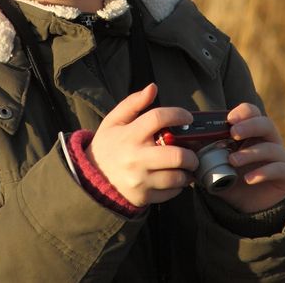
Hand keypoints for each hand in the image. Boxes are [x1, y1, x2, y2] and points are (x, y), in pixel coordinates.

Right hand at [87, 83, 199, 206]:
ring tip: (186, 167)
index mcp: (130, 135)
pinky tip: (174, 179)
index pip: (159, 118)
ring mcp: (140, 179)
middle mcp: (136, 158)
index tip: (188, 117)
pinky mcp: (143, 197)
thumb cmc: (107, 146)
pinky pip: (171, 192)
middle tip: (192, 152)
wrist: (91, 178)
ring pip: (177, 177)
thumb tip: (153, 88)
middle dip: (191, 154)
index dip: (178, 115)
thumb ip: (133, 103)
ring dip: (187, 172)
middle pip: (176, 155)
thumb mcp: (113, 121)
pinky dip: (178, 186)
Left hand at [215, 103, 284, 213]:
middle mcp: (269, 141)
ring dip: (251, 153)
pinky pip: (281, 169)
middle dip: (250, 126)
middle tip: (233, 133)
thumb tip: (186, 145)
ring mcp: (280, 158)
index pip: (253, 113)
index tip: (229, 119)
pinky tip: (248, 179)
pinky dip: (263, 172)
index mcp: (252, 133)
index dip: (243, 112)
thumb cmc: (231, 179)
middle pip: (266, 124)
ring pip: (272, 148)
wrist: (246, 206)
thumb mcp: (215, 165)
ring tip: (233, 161)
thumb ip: (204, 154)